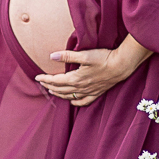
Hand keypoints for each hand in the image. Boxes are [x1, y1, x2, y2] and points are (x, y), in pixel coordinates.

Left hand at [35, 37, 151, 107]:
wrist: (121, 66)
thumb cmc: (104, 58)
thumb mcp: (84, 55)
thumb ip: (67, 56)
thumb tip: (52, 56)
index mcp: (76, 78)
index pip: (56, 80)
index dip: (45, 79)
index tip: (37, 77)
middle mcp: (81, 87)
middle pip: (61, 89)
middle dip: (50, 86)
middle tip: (42, 83)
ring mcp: (89, 91)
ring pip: (70, 96)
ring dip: (60, 94)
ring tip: (52, 91)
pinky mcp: (97, 92)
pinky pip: (84, 101)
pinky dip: (76, 102)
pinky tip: (72, 102)